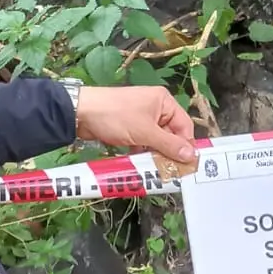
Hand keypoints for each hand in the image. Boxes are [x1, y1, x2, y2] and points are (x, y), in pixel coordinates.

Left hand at [73, 83, 197, 165]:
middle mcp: (155, 107)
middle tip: (171, 171)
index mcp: (164, 101)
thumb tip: (191, 156)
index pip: (184, 125)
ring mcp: (141, 117)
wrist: (81, 113)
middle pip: (171, 134)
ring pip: (156, 140)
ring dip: (155, 154)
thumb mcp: (145, 132)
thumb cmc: (116, 116)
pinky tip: (140, 164)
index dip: (186, 145)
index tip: (187, 165)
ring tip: (155, 170)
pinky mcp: (129, 127)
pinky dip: (142, 152)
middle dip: (169, 152)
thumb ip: (169, 145)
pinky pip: (142, 141)